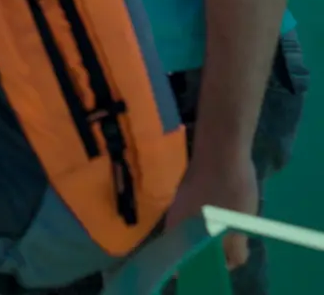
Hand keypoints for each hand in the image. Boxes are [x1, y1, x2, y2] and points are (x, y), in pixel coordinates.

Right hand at [166, 148, 257, 269]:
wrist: (221, 148)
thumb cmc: (228, 189)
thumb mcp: (238, 225)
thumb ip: (234, 249)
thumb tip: (229, 263)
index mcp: (179, 231)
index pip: (185, 261)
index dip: (206, 264)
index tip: (225, 258)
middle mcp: (173, 219)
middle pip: (191, 244)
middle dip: (211, 248)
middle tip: (233, 241)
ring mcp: (178, 203)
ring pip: (195, 228)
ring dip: (212, 232)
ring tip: (233, 225)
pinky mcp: (186, 191)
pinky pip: (197, 214)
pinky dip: (210, 218)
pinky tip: (225, 208)